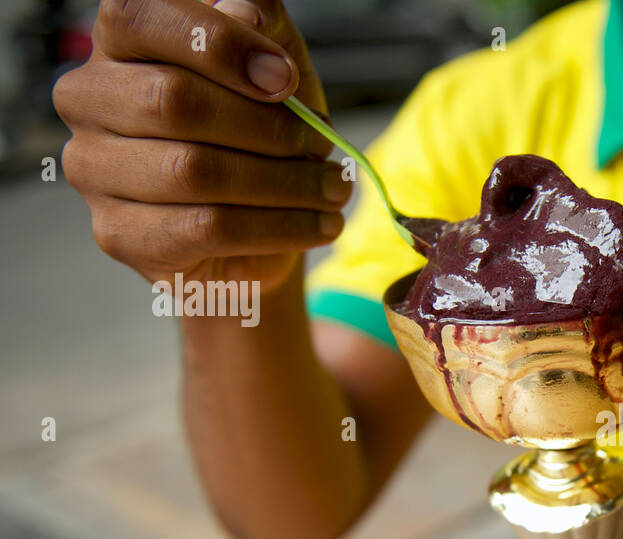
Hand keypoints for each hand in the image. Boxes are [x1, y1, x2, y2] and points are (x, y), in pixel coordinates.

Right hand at [54, 0, 349, 291]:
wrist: (260, 228)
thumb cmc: (261, 133)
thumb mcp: (275, 63)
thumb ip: (260, 21)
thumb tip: (243, 15)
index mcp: (119, 44)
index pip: (141, 16)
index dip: (219, 44)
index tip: (285, 80)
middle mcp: (89, 101)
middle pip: (174, 101)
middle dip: (268, 126)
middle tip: (324, 143)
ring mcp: (95, 171)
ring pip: (195, 171)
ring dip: (286, 183)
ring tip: (334, 189)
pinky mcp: (120, 235)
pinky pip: (208, 228)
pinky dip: (279, 227)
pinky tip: (318, 225)